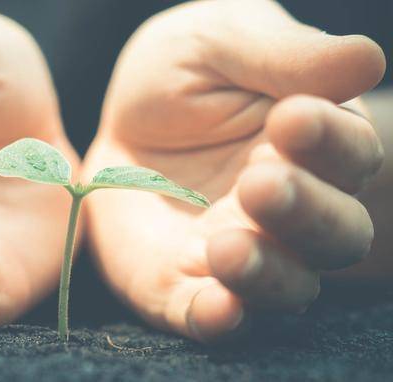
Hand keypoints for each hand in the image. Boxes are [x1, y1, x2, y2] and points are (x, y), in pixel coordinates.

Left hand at [83, 0, 384, 341]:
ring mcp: (240, 250)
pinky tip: (215, 309)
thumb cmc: (182, 74)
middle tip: (261, 183)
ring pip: (285, 285)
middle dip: (304, 212)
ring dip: (267, 274)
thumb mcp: (220, 42)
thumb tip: (365, 58)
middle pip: (333, 232)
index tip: (291, 117)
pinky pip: (211, 314)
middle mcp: (289, 207)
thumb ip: (282, 55)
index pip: (346, 153)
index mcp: (310, 144)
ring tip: (229, 248)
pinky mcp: (183, 284)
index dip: (329, 141)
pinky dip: (218, 318)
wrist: (123, 122)